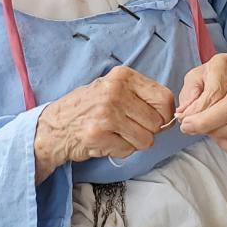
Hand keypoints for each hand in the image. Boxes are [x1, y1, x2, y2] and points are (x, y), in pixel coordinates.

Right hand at [33, 66, 174, 181]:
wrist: (54, 126)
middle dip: (148, 131)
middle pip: (157, 122)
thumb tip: (171, 115)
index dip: (165, 115)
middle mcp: (115, 91)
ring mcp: (106, 113)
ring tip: (117, 134)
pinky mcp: (97, 134)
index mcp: (123, 76)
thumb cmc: (89, 108)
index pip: (164, 98)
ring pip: (146, 139)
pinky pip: (127, 150)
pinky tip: (106, 141)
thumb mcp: (114, 88)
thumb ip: (141, 95)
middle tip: (129, 128)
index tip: (155, 120)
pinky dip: (120, 151)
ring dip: (134, 143)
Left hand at [176, 53, 226, 153]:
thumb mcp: (195, 78)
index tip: (183, 120)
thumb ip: (189, 94)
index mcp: (225, 65)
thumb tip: (184, 113)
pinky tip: (218, 138)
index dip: (197, 110)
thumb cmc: (212, 80)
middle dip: (208, 122)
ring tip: (205, 132)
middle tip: (189, 128)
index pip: (215, 91)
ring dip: (221, 134)